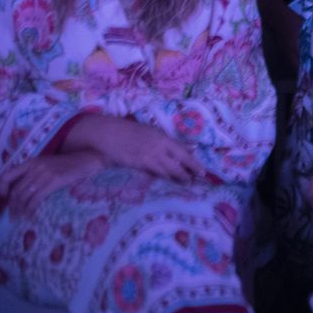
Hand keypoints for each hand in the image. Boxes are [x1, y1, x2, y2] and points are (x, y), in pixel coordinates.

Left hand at [0, 151, 104, 216]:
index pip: (8, 175)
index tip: (4, 197)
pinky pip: (37, 198)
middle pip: (16, 190)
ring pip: (24, 196)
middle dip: (12, 206)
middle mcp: (35, 167)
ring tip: (21, 218)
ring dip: (20, 210)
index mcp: (32, 162)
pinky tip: (32, 215)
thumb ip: (35, 173)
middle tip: (13, 216)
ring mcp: (45, 173)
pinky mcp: (54, 180)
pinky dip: (31, 209)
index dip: (1, 188)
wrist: (88, 159)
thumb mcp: (48, 165)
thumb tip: (23, 191)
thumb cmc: (69, 164)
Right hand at [84, 116, 203, 182]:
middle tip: (199, 178)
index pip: (183, 150)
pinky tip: (169, 180)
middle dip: (190, 170)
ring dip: (178, 176)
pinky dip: (163, 176)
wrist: (110, 132)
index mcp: (163, 137)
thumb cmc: (131, 130)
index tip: (202, 169)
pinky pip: (154, 172)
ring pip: (168, 169)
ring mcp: (149, 156)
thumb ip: (169, 141)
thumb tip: (191, 147)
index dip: (193, 161)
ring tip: (186, 182)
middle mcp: (159, 147)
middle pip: (179, 161)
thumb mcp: (153, 132)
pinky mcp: (139, 163)